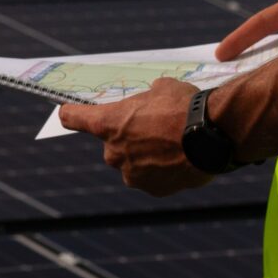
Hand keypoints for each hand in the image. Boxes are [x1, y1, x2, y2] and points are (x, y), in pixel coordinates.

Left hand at [56, 79, 213, 197]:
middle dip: (128, 136)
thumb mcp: (162, 88)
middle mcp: (113, 152)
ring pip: (133, 162)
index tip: (66, 112)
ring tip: (173, 143)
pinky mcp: (152, 190)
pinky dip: (162, 170)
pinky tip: (181, 158)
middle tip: (153, 126)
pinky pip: (152, 177)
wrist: (212, 136)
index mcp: (108, 123)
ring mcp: (132, 175)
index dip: (71, 113)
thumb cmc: (184, 107)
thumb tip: (152, 98)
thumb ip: (147, 97)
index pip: (73, 117)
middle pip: (111, 144)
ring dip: (146, 154)